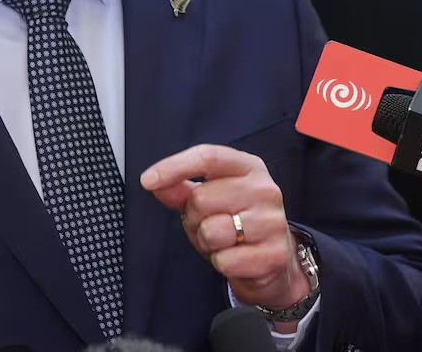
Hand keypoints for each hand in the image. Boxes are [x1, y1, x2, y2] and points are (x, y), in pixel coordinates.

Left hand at [142, 145, 309, 323]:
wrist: (274, 261)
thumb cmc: (236, 224)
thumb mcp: (208, 201)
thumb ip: (181, 188)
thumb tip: (153, 182)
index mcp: (249, 167)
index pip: (208, 156)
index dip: (174, 166)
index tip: (148, 180)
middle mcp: (265, 189)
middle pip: (202, 198)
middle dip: (195, 218)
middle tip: (209, 225)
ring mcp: (273, 221)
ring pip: (212, 231)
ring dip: (208, 243)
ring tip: (224, 243)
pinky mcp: (274, 254)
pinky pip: (224, 261)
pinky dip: (222, 264)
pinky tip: (237, 259)